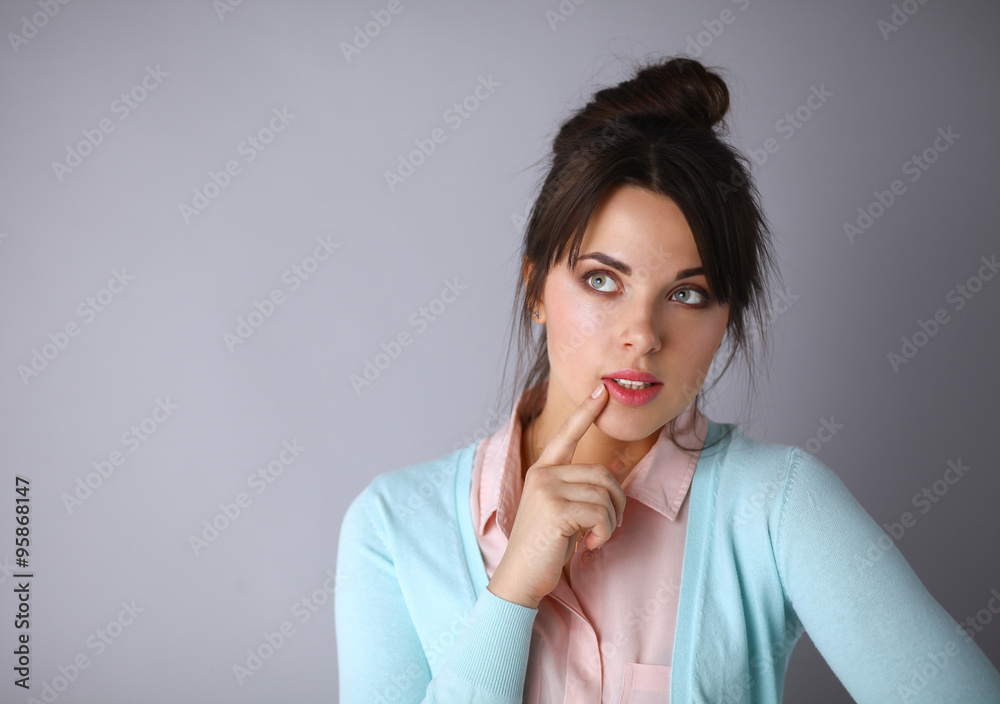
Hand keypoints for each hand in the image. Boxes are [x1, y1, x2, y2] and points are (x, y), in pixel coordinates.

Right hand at [487, 381, 627, 608]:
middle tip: (605, 527)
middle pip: (602, 474)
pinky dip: (604, 533)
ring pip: (605, 495)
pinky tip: (589, 545)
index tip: (601, 391)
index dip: (586, 412)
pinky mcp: (555, 509)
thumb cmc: (545, 547)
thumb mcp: (562, 511)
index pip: (567, 435)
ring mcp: (547, 489)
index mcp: (542, 471)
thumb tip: (613, 468)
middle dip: (616, 503)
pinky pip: (601, 513)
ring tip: (593, 538)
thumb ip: (579, 488)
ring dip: (609, 523)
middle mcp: (542, 474)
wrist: (520, 578)